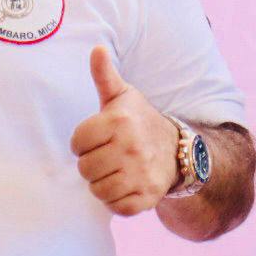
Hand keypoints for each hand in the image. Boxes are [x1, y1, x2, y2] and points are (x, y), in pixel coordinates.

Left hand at [71, 47, 179, 215]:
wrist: (179, 151)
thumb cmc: (140, 121)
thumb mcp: (123, 96)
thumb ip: (105, 75)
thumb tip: (97, 48)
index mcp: (119, 121)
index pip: (77, 143)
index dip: (83, 142)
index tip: (98, 139)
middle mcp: (131, 147)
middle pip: (84, 169)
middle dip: (92, 164)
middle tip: (108, 156)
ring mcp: (141, 174)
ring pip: (97, 190)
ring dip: (102, 183)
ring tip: (116, 170)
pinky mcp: (147, 197)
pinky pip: (115, 207)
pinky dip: (116, 201)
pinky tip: (125, 185)